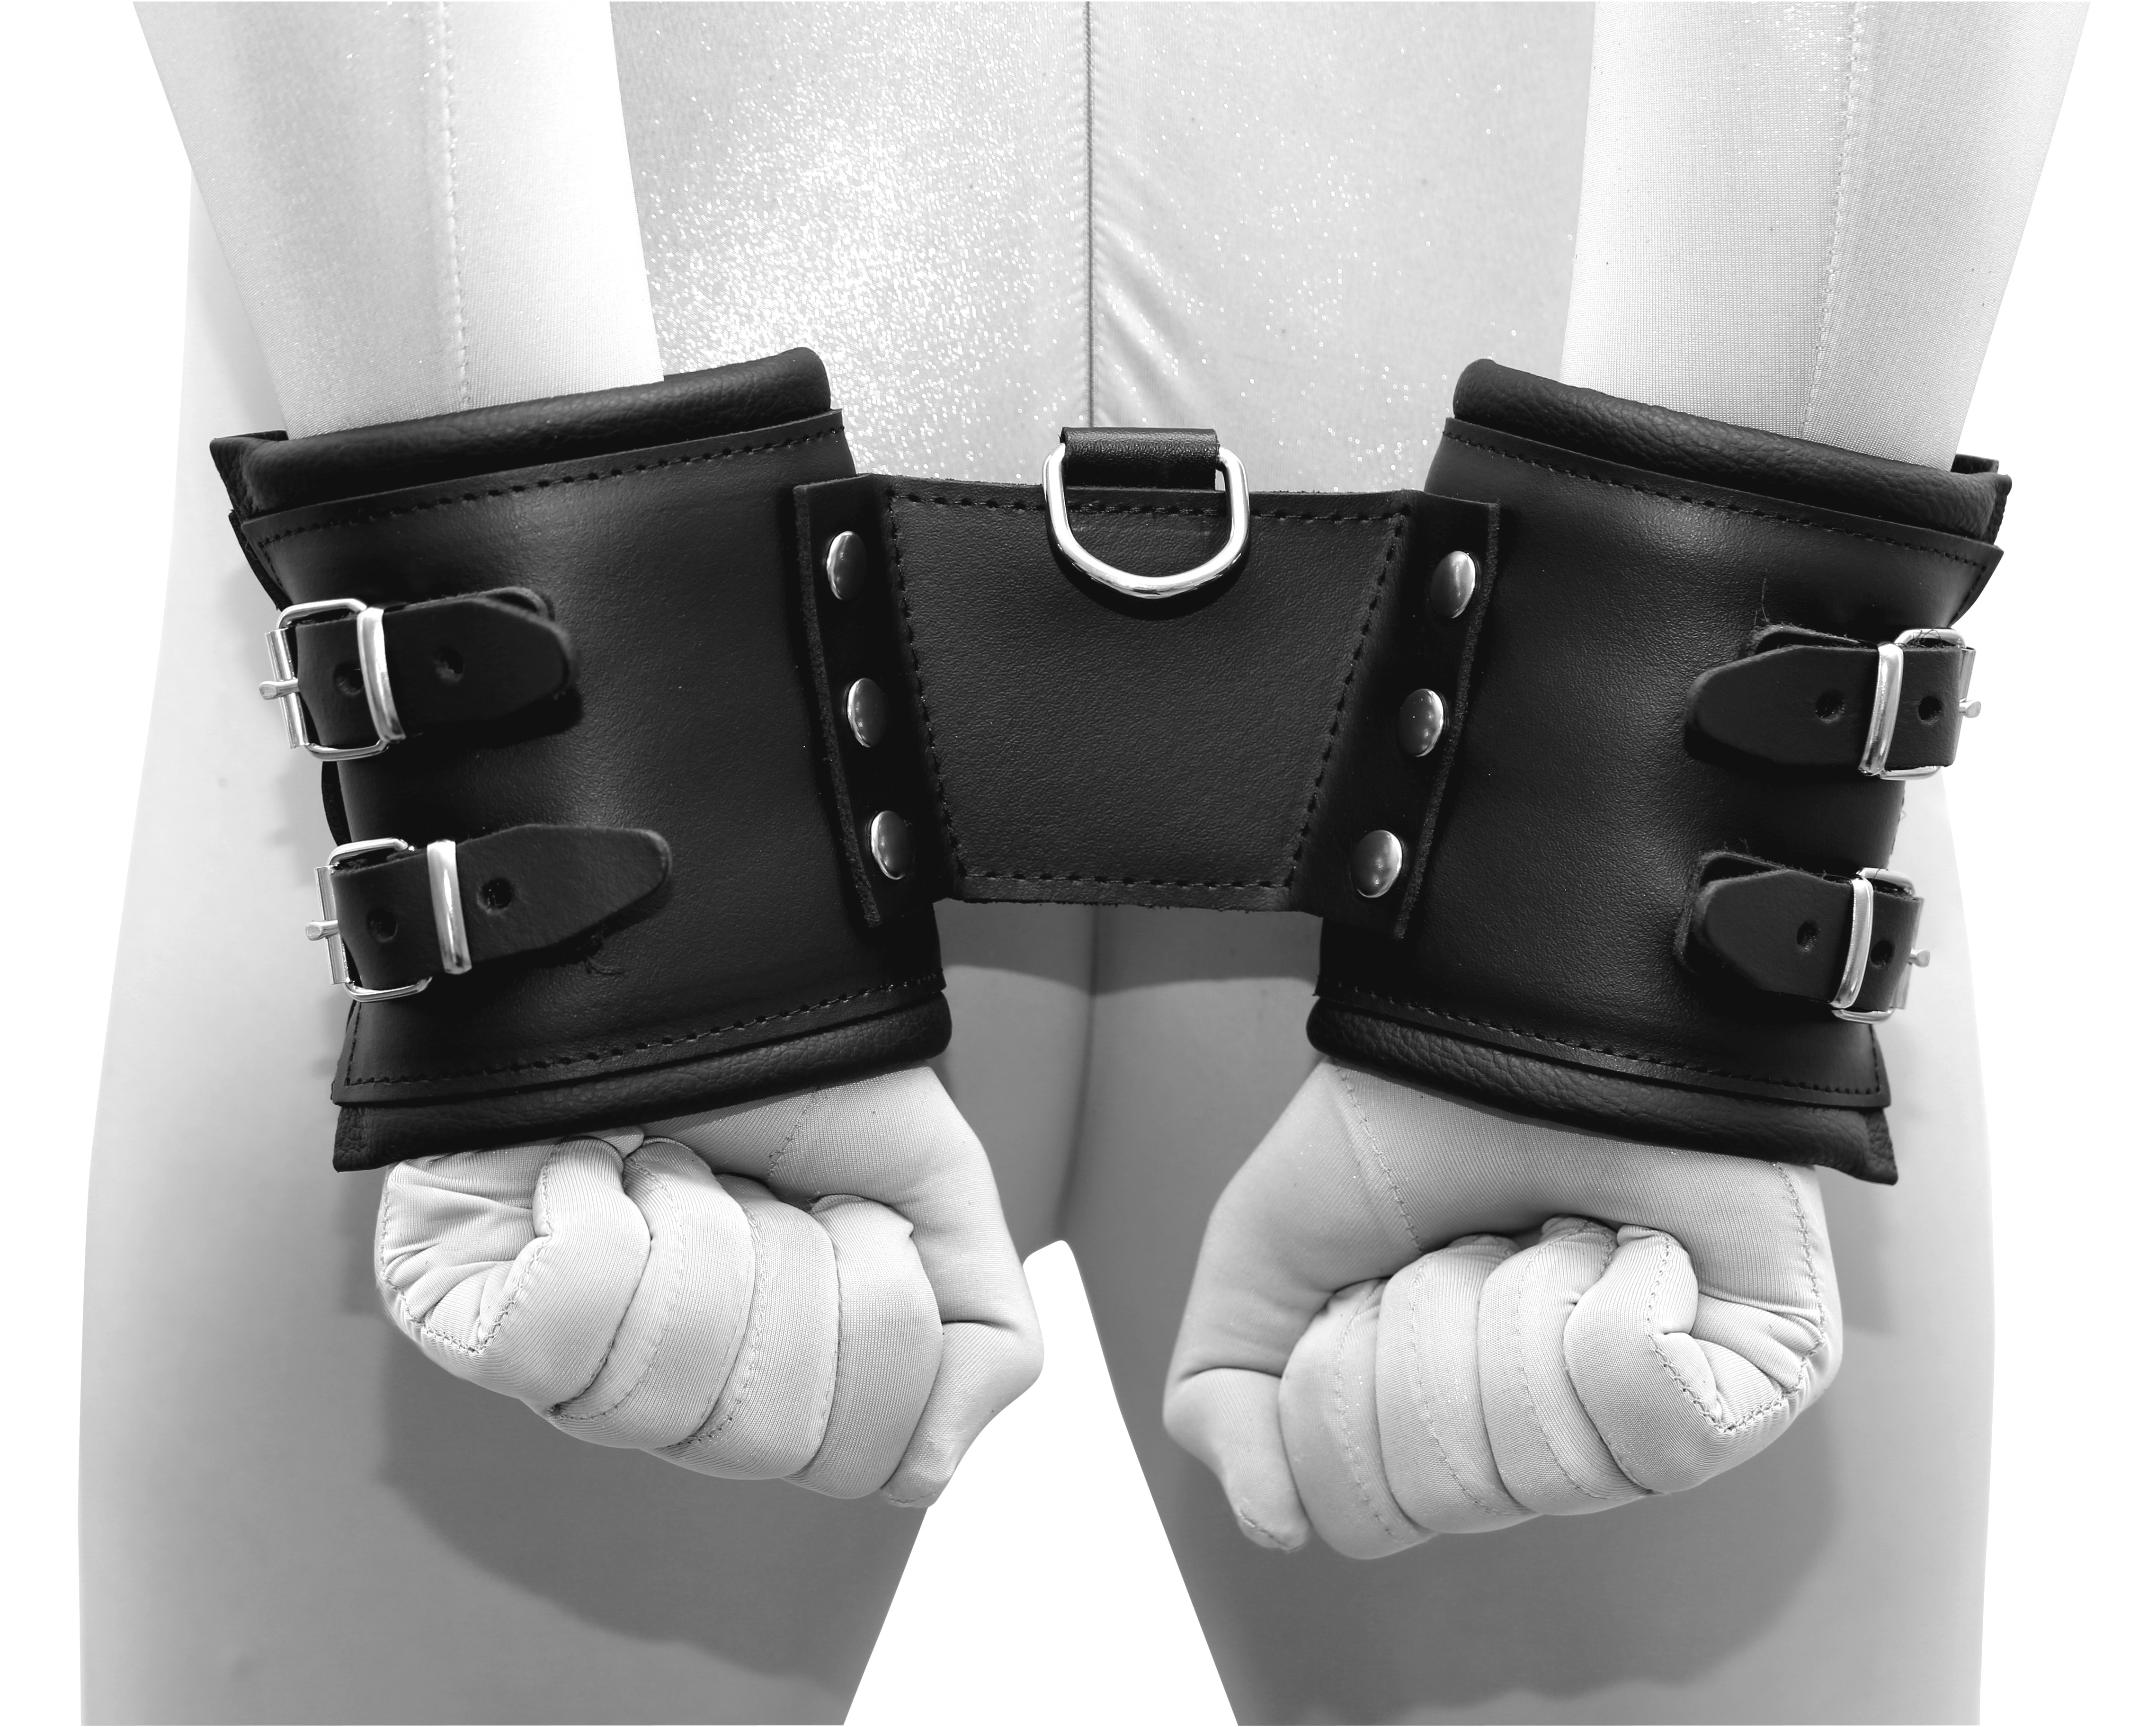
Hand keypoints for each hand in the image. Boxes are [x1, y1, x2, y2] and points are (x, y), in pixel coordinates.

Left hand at [374, 1065, 1041, 1504]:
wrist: (666, 944)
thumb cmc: (782, 1058)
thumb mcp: (928, 1179)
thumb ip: (984, 1333)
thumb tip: (930, 1468)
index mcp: (788, 1376)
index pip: (866, 1457)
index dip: (883, 1321)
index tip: (850, 1212)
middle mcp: (678, 1399)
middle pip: (774, 1436)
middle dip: (796, 1273)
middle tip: (766, 1184)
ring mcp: (565, 1370)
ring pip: (667, 1390)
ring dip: (700, 1233)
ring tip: (673, 1162)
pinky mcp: (467, 1321)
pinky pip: (555, 1343)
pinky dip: (597, 1223)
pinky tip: (592, 1170)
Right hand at [1164, 1060, 1839, 1555]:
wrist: (1508, 1006)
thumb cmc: (1410, 1119)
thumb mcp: (1267, 1255)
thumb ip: (1221, 1399)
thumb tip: (1275, 1523)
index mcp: (1442, 1433)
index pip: (1367, 1514)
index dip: (1339, 1384)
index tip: (1372, 1278)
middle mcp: (1552, 1450)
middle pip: (1451, 1495)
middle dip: (1422, 1336)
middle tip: (1459, 1243)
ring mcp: (1663, 1423)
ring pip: (1547, 1463)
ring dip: (1510, 1307)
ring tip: (1542, 1228)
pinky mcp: (1763, 1382)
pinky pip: (1652, 1424)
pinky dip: (1608, 1310)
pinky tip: (1622, 1244)